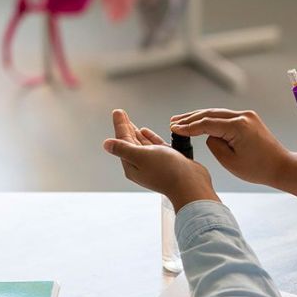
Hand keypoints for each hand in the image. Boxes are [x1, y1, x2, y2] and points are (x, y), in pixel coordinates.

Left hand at [103, 109, 219, 211]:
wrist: (190, 184)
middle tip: (121, 113)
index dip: (120, 125)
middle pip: (130, 142)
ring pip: (141, 144)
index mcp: (132, 165)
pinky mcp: (167, 161)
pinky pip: (154, 146)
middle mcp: (141, 165)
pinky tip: (146, 131)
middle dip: (126, 127)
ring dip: (135, 132)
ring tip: (131, 122)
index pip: (122, 140)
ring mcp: (154, 163)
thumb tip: (106, 144)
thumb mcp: (141, 156)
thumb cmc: (167, 172)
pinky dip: (149, 138)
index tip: (117, 112)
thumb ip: (123, 149)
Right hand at [170, 109, 296, 196]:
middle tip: (173, 121)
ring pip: (217, 113)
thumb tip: (209, 135)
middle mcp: (243, 116)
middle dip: (190, 118)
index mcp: (238, 127)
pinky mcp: (248, 119)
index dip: (189, 127)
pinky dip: (211, 119)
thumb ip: (215, 145)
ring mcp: (247, 115)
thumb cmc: (258, 169)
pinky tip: (200, 122)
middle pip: (210, 114)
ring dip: (199, 117)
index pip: (207, 124)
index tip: (174, 129)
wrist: (281, 166)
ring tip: (182, 120)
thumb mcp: (230, 161)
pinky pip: (225, 116)